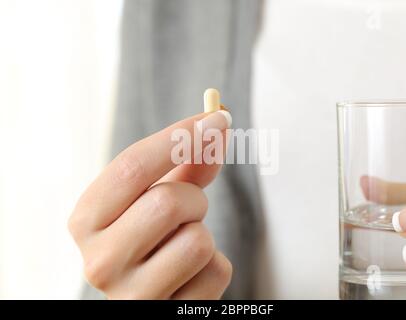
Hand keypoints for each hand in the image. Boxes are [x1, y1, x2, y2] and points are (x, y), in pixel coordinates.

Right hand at [68, 111, 231, 298]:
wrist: (150, 297)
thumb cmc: (152, 239)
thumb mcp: (157, 197)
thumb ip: (185, 162)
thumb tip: (218, 123)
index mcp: (85, 220)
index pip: (132, 166)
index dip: (180, 136)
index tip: (218, 117)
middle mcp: (98, 261)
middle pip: (167, 202)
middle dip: (193, 198)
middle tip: (187, 211)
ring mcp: (131, 296)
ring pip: (197, 240)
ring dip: (204, 234)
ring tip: (182, 246)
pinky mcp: (165, 316)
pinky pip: (216, 271)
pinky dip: (214, 266)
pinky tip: (190, 277)